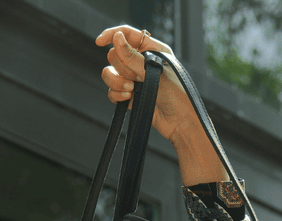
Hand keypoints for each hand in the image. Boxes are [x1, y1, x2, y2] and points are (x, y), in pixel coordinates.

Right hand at [95, 26, 195, 145]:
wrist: (182, 124)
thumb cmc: (178, 97)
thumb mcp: (155, 73)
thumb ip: (133, 57)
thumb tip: (116, 37)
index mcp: (153, 50)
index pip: (128, 34)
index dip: (112, 35)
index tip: (99, 42)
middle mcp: (142, 63)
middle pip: (115, 55)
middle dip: (121, 67)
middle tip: (135, 79)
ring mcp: (136, 80)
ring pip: (111, 72)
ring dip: (115, 80)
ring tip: (130, 90)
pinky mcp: (131, 96)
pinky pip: (112, 91)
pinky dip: (116, 94)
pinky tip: (128, 98)